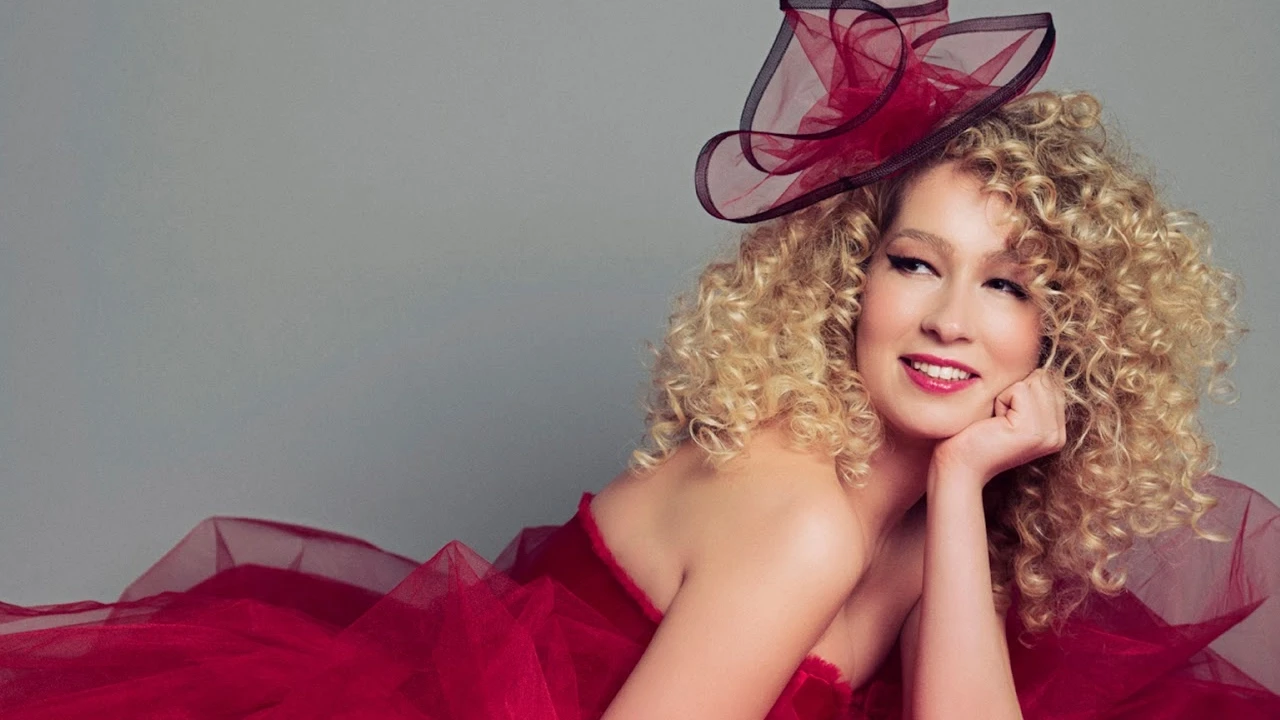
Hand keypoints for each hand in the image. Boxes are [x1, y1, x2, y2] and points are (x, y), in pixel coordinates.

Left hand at [933, 369, 1066, 486]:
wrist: (958, 466)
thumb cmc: (974, 436)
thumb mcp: (1009, 411)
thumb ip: (1030, 393)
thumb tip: (1039, 363)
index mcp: (1056, 430)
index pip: (1050, 381)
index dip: (1021, 389)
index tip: (1005, 416)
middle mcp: (1057, 435)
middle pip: (1044, 378)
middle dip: (1015, 390)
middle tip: (998, 420)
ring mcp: (1048, 434)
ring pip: (1033, 381)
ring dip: (1006, 395)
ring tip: (997, 422)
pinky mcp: (1032, 430)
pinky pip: (1019, 389)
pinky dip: (1000, 400)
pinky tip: (994, 423)